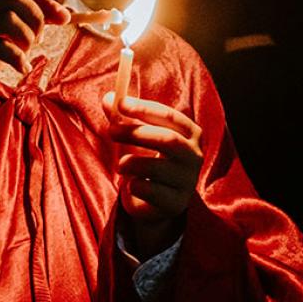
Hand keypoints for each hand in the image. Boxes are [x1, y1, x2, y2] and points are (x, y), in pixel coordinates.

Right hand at [0, 0, 69, 129]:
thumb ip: (23, 24)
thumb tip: (64, 14)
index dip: (46, 3)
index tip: (66, 18)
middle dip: (37, 19)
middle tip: (38, 41)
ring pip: (10, 19)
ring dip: (27, 38)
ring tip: (24, 54)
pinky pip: (1, 46)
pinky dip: (18, 59)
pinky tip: (21, 69)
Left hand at [103, 92, 202, 258]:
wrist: (155, 203)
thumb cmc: (148, 160)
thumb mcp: (137, 136)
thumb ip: (124, 117)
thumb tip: (108, 98)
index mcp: (190, 134)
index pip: (170, 116)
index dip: (145, 109)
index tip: (120, 104)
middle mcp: (194, 156)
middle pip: (168, 140)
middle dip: (136, 133)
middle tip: (111, 131)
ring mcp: (188, 181)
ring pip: (158, 167)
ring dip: (132, 162)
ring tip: (120, 164)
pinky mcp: (176, 203)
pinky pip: (152, 191)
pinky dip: (136, 185)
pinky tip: (131, 185)